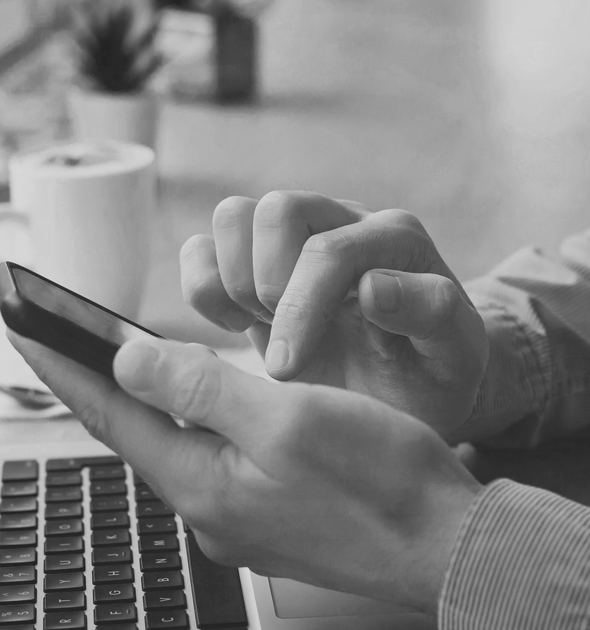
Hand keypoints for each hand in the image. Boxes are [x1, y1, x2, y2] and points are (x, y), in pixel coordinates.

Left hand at [8, 332, 480, 612]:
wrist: (444, 550)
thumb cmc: (382, 484)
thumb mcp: (288, 419)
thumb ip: (200, 389)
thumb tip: (126, 363)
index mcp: (199, 482)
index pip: (106, 414)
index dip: (58, 364)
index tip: (17, 324)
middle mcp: (203, 505)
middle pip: (127, 429)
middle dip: (83, 377)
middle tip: (48, 331)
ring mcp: (230, 514)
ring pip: (165, 442)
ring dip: (130, 397)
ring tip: (101, 356)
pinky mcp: (259, 512)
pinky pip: (202, 454)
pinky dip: (180, 417)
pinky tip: (181, 402)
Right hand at [181, 192, 487, 438]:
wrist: (399, 395)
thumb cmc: (427, 378)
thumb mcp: (454, 358)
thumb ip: (435, 314)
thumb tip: (373, 286)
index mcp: (395, 240)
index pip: (328, 250)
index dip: (300, 308)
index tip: (289, 369)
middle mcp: (341, 223)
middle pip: (275, 209)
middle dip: (267, 285)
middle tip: (285, 343)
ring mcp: (292, 239)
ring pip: (232, 217)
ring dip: (233, 282)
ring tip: (262, 327)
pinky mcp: (252, 264)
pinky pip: (201, 248)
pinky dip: (204, 287)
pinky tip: (236, 324)